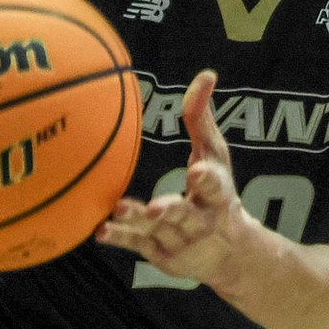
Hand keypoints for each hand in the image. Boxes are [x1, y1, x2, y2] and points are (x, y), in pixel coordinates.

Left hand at [97, 70, 248, 286]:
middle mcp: (201, 220)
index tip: (197, 172)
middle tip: (156, 207)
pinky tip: (100, 231)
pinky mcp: (160, 253)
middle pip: (183, 213)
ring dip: (137, 219)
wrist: (229, 254)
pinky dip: (120, 238)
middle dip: (170, 209)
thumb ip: (203, 119)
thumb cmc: (216, 193)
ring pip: (156, 229)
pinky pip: (137, 244)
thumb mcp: (215, 156)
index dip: (206, 180)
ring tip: (119, 208)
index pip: (214, 186)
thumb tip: (206, 74)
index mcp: (218, 195)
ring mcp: (179, 240)